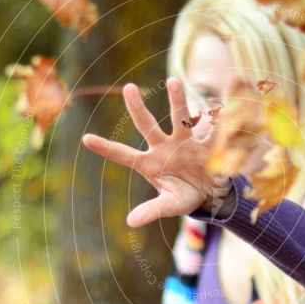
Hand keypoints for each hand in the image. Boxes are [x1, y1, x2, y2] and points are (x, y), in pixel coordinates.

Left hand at [82, 77, 232, 227]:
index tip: (85, 139)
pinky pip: (210, 129)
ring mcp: (185, 143)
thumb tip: (131, 222)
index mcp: (150, 164)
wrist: (212, 194)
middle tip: (129, 88)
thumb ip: (151, 211)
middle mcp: (165, 147)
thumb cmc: (185, 197)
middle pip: (148, 125)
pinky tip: (220, 102)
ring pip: (179, 119)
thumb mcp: (169, 205)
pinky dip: (215, 118)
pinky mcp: (206, 143)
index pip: (124, 155)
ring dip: (177, 101)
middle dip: (138, 108)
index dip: (106, 148)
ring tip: (172, 81)